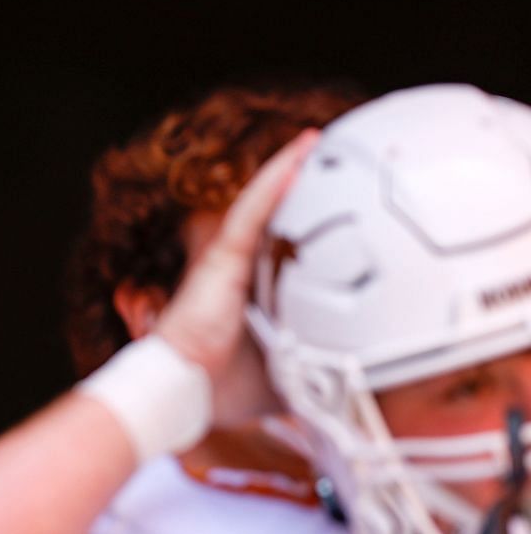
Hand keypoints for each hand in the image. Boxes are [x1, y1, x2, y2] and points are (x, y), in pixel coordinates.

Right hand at [154, 130, 318, 424]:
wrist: (183, 392)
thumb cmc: (220, 389)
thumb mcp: (284, 381)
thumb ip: (313, 377)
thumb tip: (351, 393)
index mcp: (254, 298)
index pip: (286, 255)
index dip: (310, 230)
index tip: (344, 213)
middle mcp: (241, 272)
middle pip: (278, 221)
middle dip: (304, 190)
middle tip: (339, 160)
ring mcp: (229, 260)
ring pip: (266, 205)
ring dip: (291, 170)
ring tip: (319, 141)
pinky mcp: (222, 257)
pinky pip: (254, 211)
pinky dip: (276, 181)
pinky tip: (301, 151)